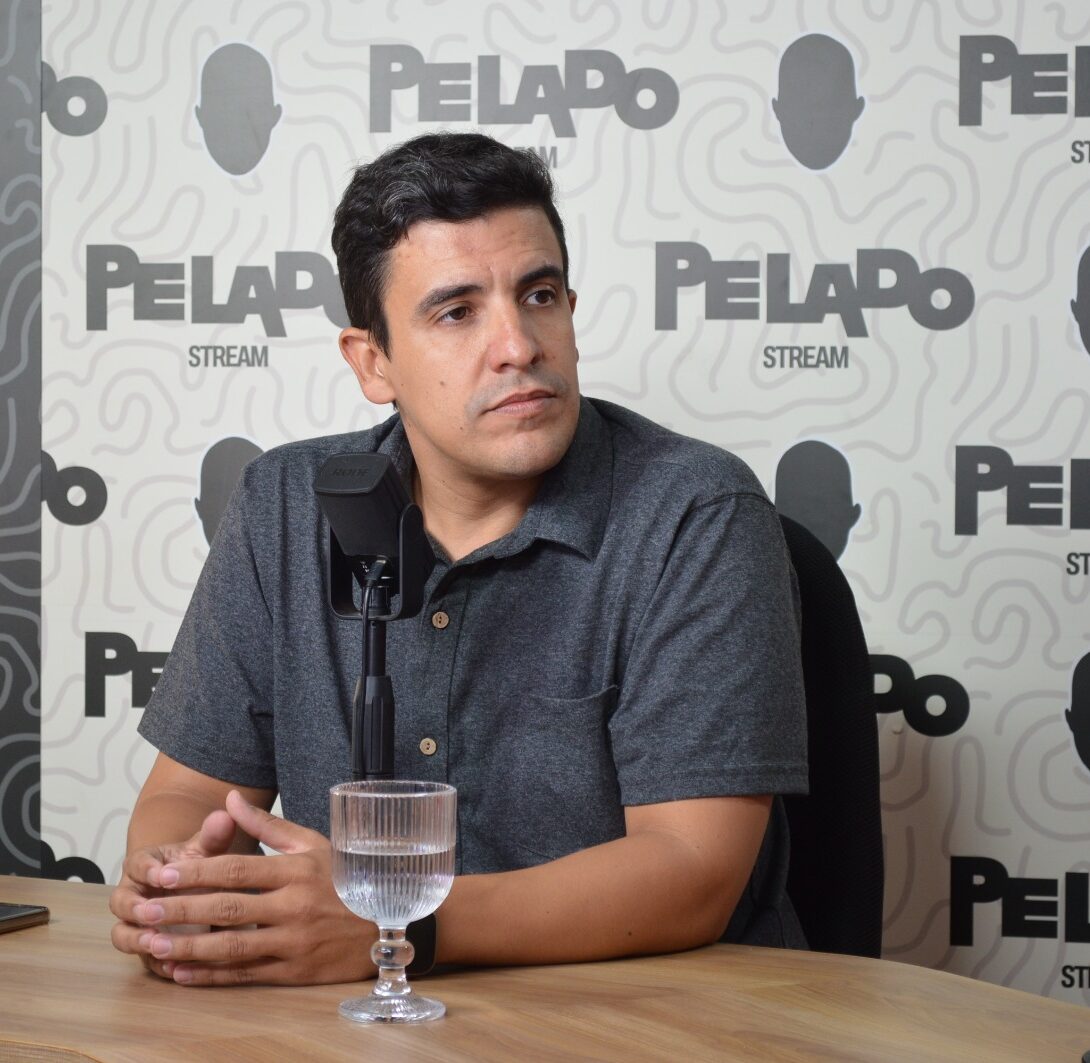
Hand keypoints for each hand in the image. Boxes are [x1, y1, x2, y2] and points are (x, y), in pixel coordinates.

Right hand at [109, 806, 237, 979]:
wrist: (202, 888)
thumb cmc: (200, 864)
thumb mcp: (208, 849)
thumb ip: (213, 835)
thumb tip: (226, 815)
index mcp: (144, 865)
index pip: (136, 864)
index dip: (146, 870)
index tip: (161, 875)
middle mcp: (134, 895)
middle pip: (120, 903)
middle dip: (133, 909)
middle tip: (149, 914)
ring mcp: (139, 924)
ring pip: (124, 935)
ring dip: (136, 941)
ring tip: (156, 944)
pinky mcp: (150, 948)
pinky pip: (146, 960)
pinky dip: (157, 965)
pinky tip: (174, 969)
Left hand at [115, 790, 375, 986]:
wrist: (389, 922)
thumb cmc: (347, 876)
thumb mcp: (314, 844)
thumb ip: (267, 825)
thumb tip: (228, 800)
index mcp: (296, 870)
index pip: (237, 871)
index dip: (196, 873)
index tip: (162, 874)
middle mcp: (293, 906)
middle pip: (227, 909)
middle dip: (182, 911)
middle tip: (144, 912)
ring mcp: (294, 942)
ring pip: (232, 947)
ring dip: (189, 948)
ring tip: (153, 947)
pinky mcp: (295, 971)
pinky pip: (247, 975)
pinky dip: (212, 976)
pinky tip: (183, 974)